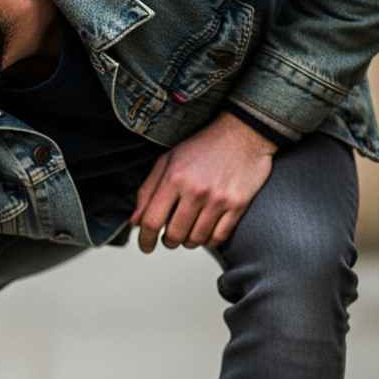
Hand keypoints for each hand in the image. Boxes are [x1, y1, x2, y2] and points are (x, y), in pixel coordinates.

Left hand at [130, 111, 277, 253]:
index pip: (151, 221)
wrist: (243, 132)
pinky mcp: (238, 205)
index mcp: (174, 178)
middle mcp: (196, 190)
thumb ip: (147, 191)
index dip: (145, 240)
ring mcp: (218, 199)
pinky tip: (206, 232)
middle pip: (174, 236)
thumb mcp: (167, 161)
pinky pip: (218, 238)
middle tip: (170, 236)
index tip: (146, 246)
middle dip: (168, 241)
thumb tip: (135, 222)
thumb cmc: (202, 147)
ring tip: (188, 231)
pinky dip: (209, 241)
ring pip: (196, 240)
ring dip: (188, 242)